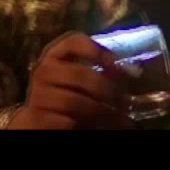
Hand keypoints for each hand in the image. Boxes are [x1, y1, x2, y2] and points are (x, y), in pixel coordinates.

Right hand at [9, 33, 136, 129]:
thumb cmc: (67, 93)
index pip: (73, 42)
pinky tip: (99, 128)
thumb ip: (101, 72)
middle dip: (107, 90)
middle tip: (125, 103)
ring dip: (102, 112)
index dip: (96, 49)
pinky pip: (66, 121)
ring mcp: (38, 95)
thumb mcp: (81, 78)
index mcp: (54, 55)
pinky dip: (87, 126)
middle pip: (80, 75)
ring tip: (118, 120)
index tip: (115, 64)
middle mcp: (43, 71)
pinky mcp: (37, 118)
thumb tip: (133, 71)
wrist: (41, 119)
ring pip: (75, 102)